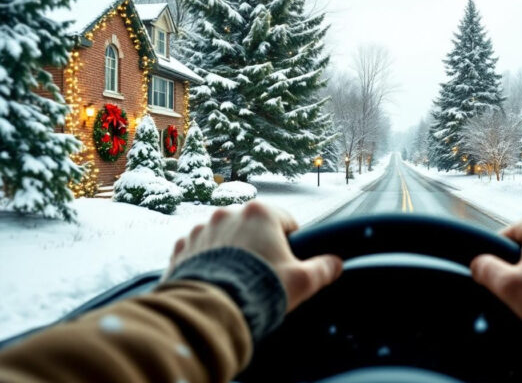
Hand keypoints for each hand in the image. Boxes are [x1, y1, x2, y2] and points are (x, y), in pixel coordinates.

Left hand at [166, 202, 342, 311]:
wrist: (212, 311)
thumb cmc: (260, 290)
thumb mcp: (303, 281)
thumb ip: (323, 269)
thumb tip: (336, 264)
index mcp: (261, 213)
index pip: (286, 222)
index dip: (290, 245)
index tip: (286, 263)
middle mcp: (228, 213)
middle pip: (253, 228)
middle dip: (258, 247)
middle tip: (262, 276)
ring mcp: (202, 229)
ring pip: (224, 238)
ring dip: (231, 253)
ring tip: (236, 281)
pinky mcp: (182, 248)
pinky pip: (199, 251)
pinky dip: (206, 263)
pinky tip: (214, 282)